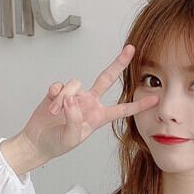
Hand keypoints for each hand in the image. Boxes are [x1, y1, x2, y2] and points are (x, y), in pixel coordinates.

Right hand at [16, 43, 158, 160]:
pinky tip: (50, 105)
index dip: (138, 104)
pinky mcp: (59, 92)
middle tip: (131, 49)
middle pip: (106, 78)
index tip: (155, 98)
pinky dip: (54, 96)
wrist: (38, 141)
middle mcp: (89, 103)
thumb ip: (74, 119)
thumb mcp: (70, 138)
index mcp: (98, 117)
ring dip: (64, 99)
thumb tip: (72, 100)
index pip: (122, 109)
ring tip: (55, 114)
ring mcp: (75, 96)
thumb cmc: (57, 143)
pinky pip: (60, 86)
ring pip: (75, 84)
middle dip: (119, 63)